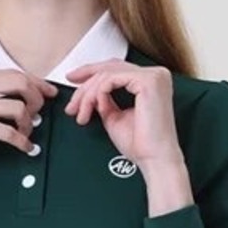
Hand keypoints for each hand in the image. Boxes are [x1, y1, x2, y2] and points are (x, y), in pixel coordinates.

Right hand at [0, 68, 58, 162]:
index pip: (11, 72)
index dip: (35, 82)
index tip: (48, 92)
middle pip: (19, 83)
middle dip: (37, 98)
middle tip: (40, 113)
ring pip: (16, 107)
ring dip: (28, 122)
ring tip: (27, 132)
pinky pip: (5, 132)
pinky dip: (20, 141)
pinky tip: (25, 148)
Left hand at [63, 60, 183, 168]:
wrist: (153, 159)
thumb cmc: (140, 145)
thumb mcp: (115, 116)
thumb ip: (104, 100)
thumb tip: (90, 92)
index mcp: (151, 81)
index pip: (117, 68)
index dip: (91, 72)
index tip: (72, 81)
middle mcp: (155, 75)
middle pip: (109, 68)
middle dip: (84, 86)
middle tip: (71, 105)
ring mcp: (153, 76)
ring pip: (107, 74)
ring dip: (88, 95)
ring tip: (81, 114)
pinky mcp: (147, 81)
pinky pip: (110, 80)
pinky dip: (97, 94)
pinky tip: (96, 110)